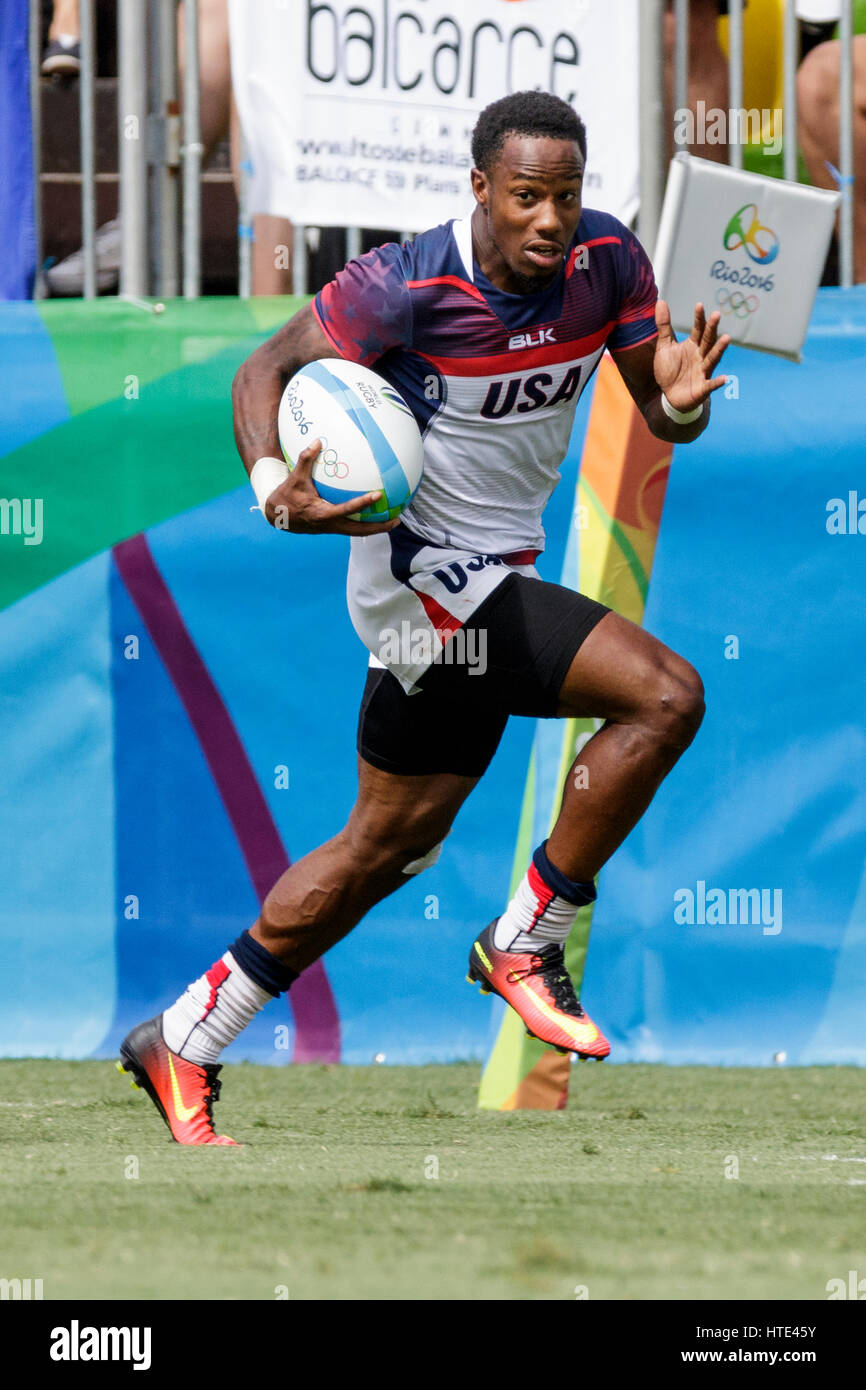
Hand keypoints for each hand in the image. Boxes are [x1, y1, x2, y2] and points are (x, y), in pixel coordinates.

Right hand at [263, 439, 399, 534]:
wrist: (277, 516)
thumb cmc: (287, 495)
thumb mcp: (294, 477)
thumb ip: (306, 459)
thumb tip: (317, 441)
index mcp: (321, 514)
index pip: (346, 509)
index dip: (362, 504)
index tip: (378, 496)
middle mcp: (329, 525)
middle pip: (359, 530)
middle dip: (378, 527)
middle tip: (397, 520)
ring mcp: (332, 529)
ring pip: (358, 532)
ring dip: (376, 528)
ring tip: (394, 521)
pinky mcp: (332, 528)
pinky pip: (353, 528)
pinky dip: (366, 524)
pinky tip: (377, 516)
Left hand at [653, 300, 729, 411]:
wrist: (670, 396)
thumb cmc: (670, 369)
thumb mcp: (664, 346)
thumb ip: (664, 325)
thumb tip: (660, 301)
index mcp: (693, 345)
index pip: (698, 329)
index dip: (699, 318)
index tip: (699, 305)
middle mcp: (701, 356)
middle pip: (707, 340)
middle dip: (711, 329)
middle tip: (716, 315)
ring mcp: (703, 371)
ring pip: (712, 358)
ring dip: (719, 349)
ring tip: (727, 338)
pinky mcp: (702, 388)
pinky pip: (711, 384)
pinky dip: (717, 382)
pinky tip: (724, 378)